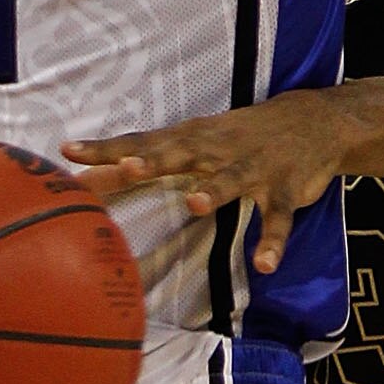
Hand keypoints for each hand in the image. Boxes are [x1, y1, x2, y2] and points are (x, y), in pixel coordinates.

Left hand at [64, 91, 348, 272]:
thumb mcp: (195, 140)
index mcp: (192, 139)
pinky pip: (278, 218)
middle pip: (181, 154)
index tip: (69, 152)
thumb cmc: (239, 135)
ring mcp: (254, 168)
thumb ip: (146, 160)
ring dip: (213, 190)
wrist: (314, 120)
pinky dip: (273, 240)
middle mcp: (218, 150)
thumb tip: (88, 176)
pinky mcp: (285, 190)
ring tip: (193, 204)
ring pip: (231, 179)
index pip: (142, 142)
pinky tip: (264, 264)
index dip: (107, 149)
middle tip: (126, 167)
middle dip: (154, 160)